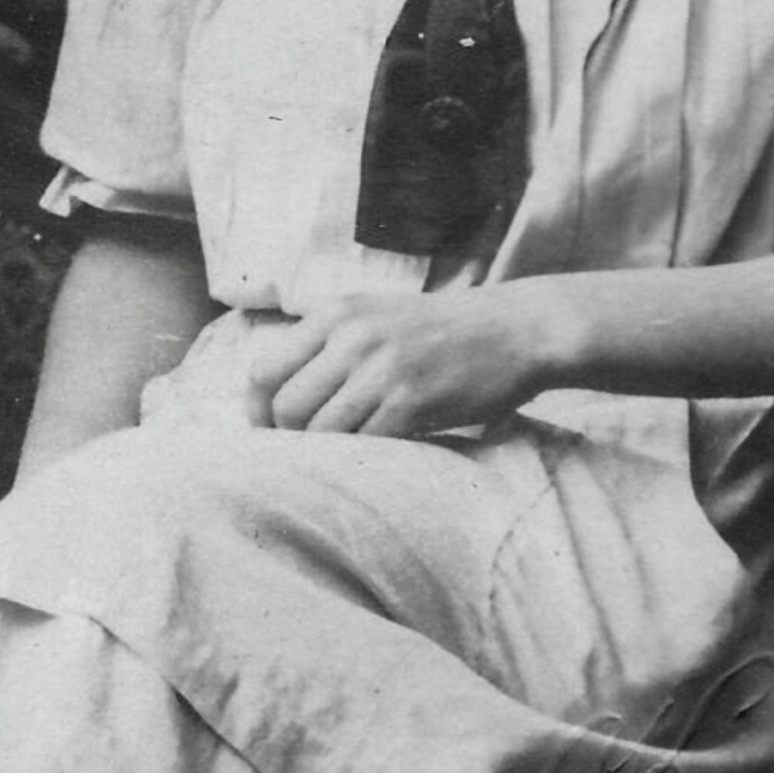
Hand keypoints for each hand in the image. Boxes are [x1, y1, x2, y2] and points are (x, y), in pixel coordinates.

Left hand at [253, 277, 562, 441]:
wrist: (515, 329)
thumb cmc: (442, 331)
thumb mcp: (376, 317)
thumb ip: (330, 345)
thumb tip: (279, 398)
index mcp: (335, 314)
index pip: (263, 369)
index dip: (258, 410)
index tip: (270, 432)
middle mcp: (351, 336)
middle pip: (285, 406)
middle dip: (289, 439)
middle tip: (309, 454)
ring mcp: (382, 368)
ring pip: (320, 430)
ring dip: (326, 453)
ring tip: (345, 457)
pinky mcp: (412, 400)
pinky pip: (364, 443)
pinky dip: (362, 458)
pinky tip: (376, 458)